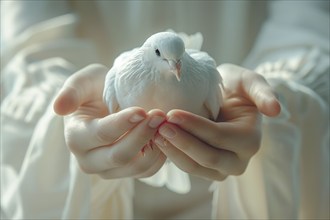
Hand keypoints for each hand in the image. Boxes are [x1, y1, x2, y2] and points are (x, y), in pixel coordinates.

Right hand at [53, 64, 166, 178]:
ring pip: (135, 167)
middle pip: (119, 156)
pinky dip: (160, 155)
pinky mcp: (127, 173)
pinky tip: (164, 135)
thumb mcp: (83, 83)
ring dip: (155, 146)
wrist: (106, 104)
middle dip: (142, 135)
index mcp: (76, 138)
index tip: (142, 110)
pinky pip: (147, 171)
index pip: (100, 135)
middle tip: (159, 115)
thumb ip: (71, 92)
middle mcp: (89, 160)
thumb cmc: (95, 91)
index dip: (122, 123)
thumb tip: (58, 108)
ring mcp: (109, 170)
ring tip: (164, 123)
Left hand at [154, 63, 280, 180]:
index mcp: (249, 140)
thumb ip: (263, 92)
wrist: (226, 101)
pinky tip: (157, 140)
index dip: (195, 126)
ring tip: (154, 133)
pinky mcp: (206, 170)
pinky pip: (188, 166)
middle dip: (182, 142)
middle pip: (207, 157)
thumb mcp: (250, 82)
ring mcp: (221, 169)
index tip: (172, 113)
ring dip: (173, 151)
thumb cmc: (236, 89)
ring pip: (195, 167)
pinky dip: (172, 155)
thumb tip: (275, 110)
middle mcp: (237, 160)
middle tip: (159, 126)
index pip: (219, 136)